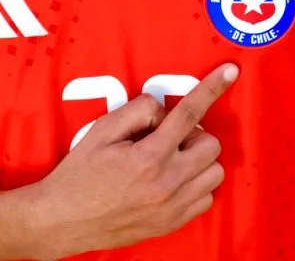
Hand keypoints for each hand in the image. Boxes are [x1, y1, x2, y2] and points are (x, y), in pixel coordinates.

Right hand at [29, 63, 238, 259]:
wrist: (64, 221)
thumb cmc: (80, 173)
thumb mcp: (102, 130)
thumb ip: (137, 111)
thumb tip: (163, 110)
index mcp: (148, 156)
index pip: (189, 113)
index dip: (212, 87)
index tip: (231, 71)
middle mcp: (167, 184)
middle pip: (211, 145)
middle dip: (194, 133)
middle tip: (168, 136)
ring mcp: (172, 208)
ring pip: (214, 173)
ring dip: (198, 159)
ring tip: (171, 158)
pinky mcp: (172, 224)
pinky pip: (206, 198)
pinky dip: (196, 184)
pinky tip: (172, 178)